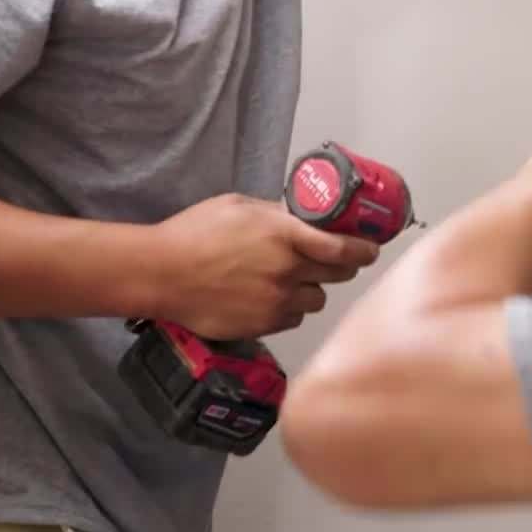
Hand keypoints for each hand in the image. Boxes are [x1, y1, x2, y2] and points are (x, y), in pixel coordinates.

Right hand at [148, 195, 379, 339]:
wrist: (161, 274)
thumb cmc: (194, 233)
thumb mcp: (240, 206)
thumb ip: (277, 214)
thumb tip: (302, 217)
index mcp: (285, 234)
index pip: (343, 248)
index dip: (364, 250)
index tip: (370, 248)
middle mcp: (287, 270)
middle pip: (338, 276)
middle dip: (341, 267)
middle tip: (333, 261)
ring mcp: (276, 301)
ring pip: (317, 300)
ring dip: (311, 290)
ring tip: (289, 280)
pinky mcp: (264, 325)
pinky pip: (293, 318)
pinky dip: (289, 309)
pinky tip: (269, 297)